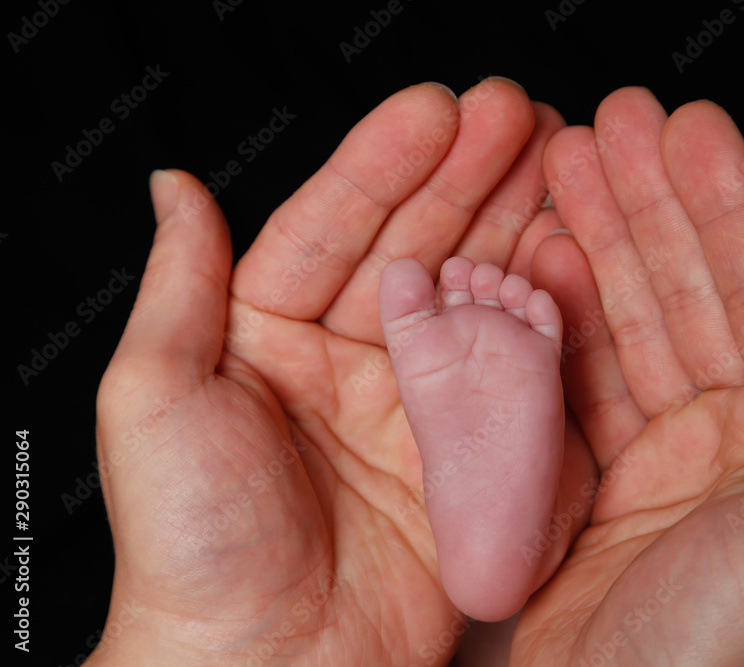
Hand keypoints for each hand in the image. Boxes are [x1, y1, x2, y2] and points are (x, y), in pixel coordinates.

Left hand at [86, 79, 580, 665]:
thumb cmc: (190, 547)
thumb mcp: (156, 401)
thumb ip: (180, 287)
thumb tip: (175, 186)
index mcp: (268, 335)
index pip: (333, 225)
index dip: (385, 164)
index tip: (438, 110)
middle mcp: (346, 360)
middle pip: (413, 245)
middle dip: (466, 177)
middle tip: (517, 114)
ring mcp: (411, 404)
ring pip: (467, 294)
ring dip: (509, 226)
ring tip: (554, 161)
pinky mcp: (462, 452)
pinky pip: (507, 369)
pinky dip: (538, 315)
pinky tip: (565, 260)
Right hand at [514, 88, 743, 664]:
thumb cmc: (721, 666)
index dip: (726, 205)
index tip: (688, 130)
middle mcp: (738, 442)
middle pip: (691, 290)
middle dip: (650, 202)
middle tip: (610, 124)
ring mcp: (662, 454)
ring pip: (630, 320)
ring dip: (599, 241)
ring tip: (564, 169)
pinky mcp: (597, 474)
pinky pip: (578, 373)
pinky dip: (556, 314)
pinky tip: (540, 259)